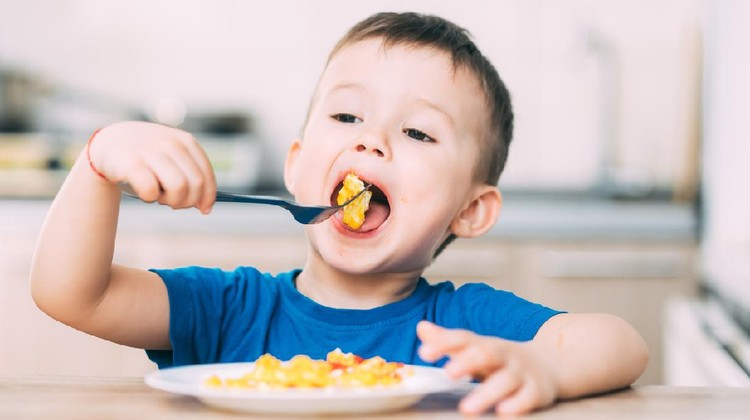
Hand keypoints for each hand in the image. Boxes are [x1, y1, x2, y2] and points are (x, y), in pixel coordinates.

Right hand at [88, 121, 215, 213]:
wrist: (108, 144)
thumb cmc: (146, 159)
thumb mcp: (171, 159)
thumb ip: (190, 177)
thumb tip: (206, 206)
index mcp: (185, 141)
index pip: (206, 174)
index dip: (208, 196)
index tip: (205, 210)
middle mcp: (170, 143)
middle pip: (195, 184)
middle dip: (188, 201)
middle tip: (174, 203)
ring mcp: (151, 151)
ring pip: (178, 188)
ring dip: (170, 201)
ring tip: (159, 197)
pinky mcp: (131, 163)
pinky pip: (151, 191)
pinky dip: (150, 198)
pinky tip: (144, 193)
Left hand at [417, 320, 557, 415]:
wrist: (550, 364)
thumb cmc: (502, 359)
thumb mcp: (476, 347)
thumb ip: (448, 341)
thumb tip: (422, 327)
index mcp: (485, 344)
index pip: (464, 339)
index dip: (444, 343)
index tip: (424, 353)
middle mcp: (503, 355)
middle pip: (486, 354)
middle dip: (467, 362)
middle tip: (448, 373)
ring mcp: (521, 372)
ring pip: (505, 380)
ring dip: (486, 393)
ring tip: (467, 407)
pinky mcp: (536, 391)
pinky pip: (528, 397)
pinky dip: (517, 403)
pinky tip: (503, 410)